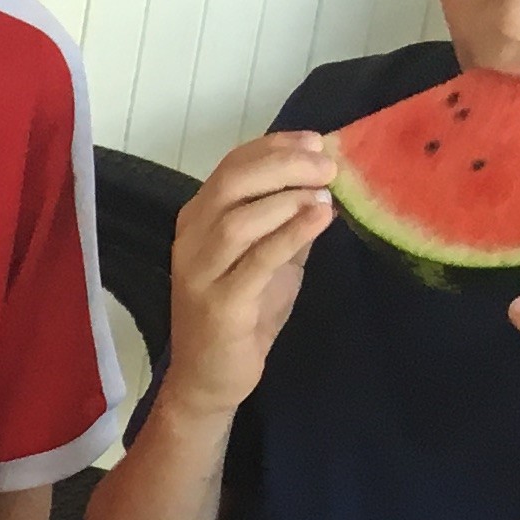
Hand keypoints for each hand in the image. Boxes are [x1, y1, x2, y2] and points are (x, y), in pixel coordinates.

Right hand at [168, 130, 336, 414]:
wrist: (211, 377)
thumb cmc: (241, 315)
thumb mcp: (270, 257)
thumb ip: (289, 220)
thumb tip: (328, 184)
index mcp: (199, 220)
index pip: (232, 165)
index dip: (276, 146)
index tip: (317, 141)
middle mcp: (191, 240)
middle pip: (233, 184)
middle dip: (285, 166)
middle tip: (328, 167)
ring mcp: (201, 274)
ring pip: (239, 220)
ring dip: (288, 200)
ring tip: (326, 196)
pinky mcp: (219, 305)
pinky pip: (255, 262)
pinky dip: (290, 234)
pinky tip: (320, 218)